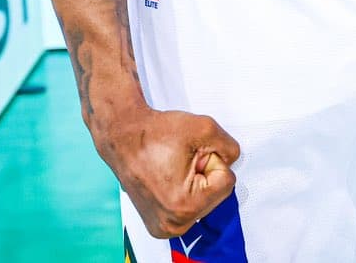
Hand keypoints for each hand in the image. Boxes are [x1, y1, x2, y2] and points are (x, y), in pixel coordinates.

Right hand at [102, 107, 241, 239]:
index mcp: (185, 205)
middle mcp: (174, 224)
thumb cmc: (154, 133)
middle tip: (179, 161)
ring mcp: (165, 228)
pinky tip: (167, 180)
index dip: (211, 159)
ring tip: (171, 170)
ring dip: (195, 183)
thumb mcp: (203, 127)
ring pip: (204, 202)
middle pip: (216, 195)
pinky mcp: (159, 227)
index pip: (226, 181)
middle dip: (204, 173)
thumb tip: (233, 162)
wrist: (122, 137)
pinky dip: (184, 193)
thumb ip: (230, 147)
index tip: (189, 153)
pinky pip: (189, 209)